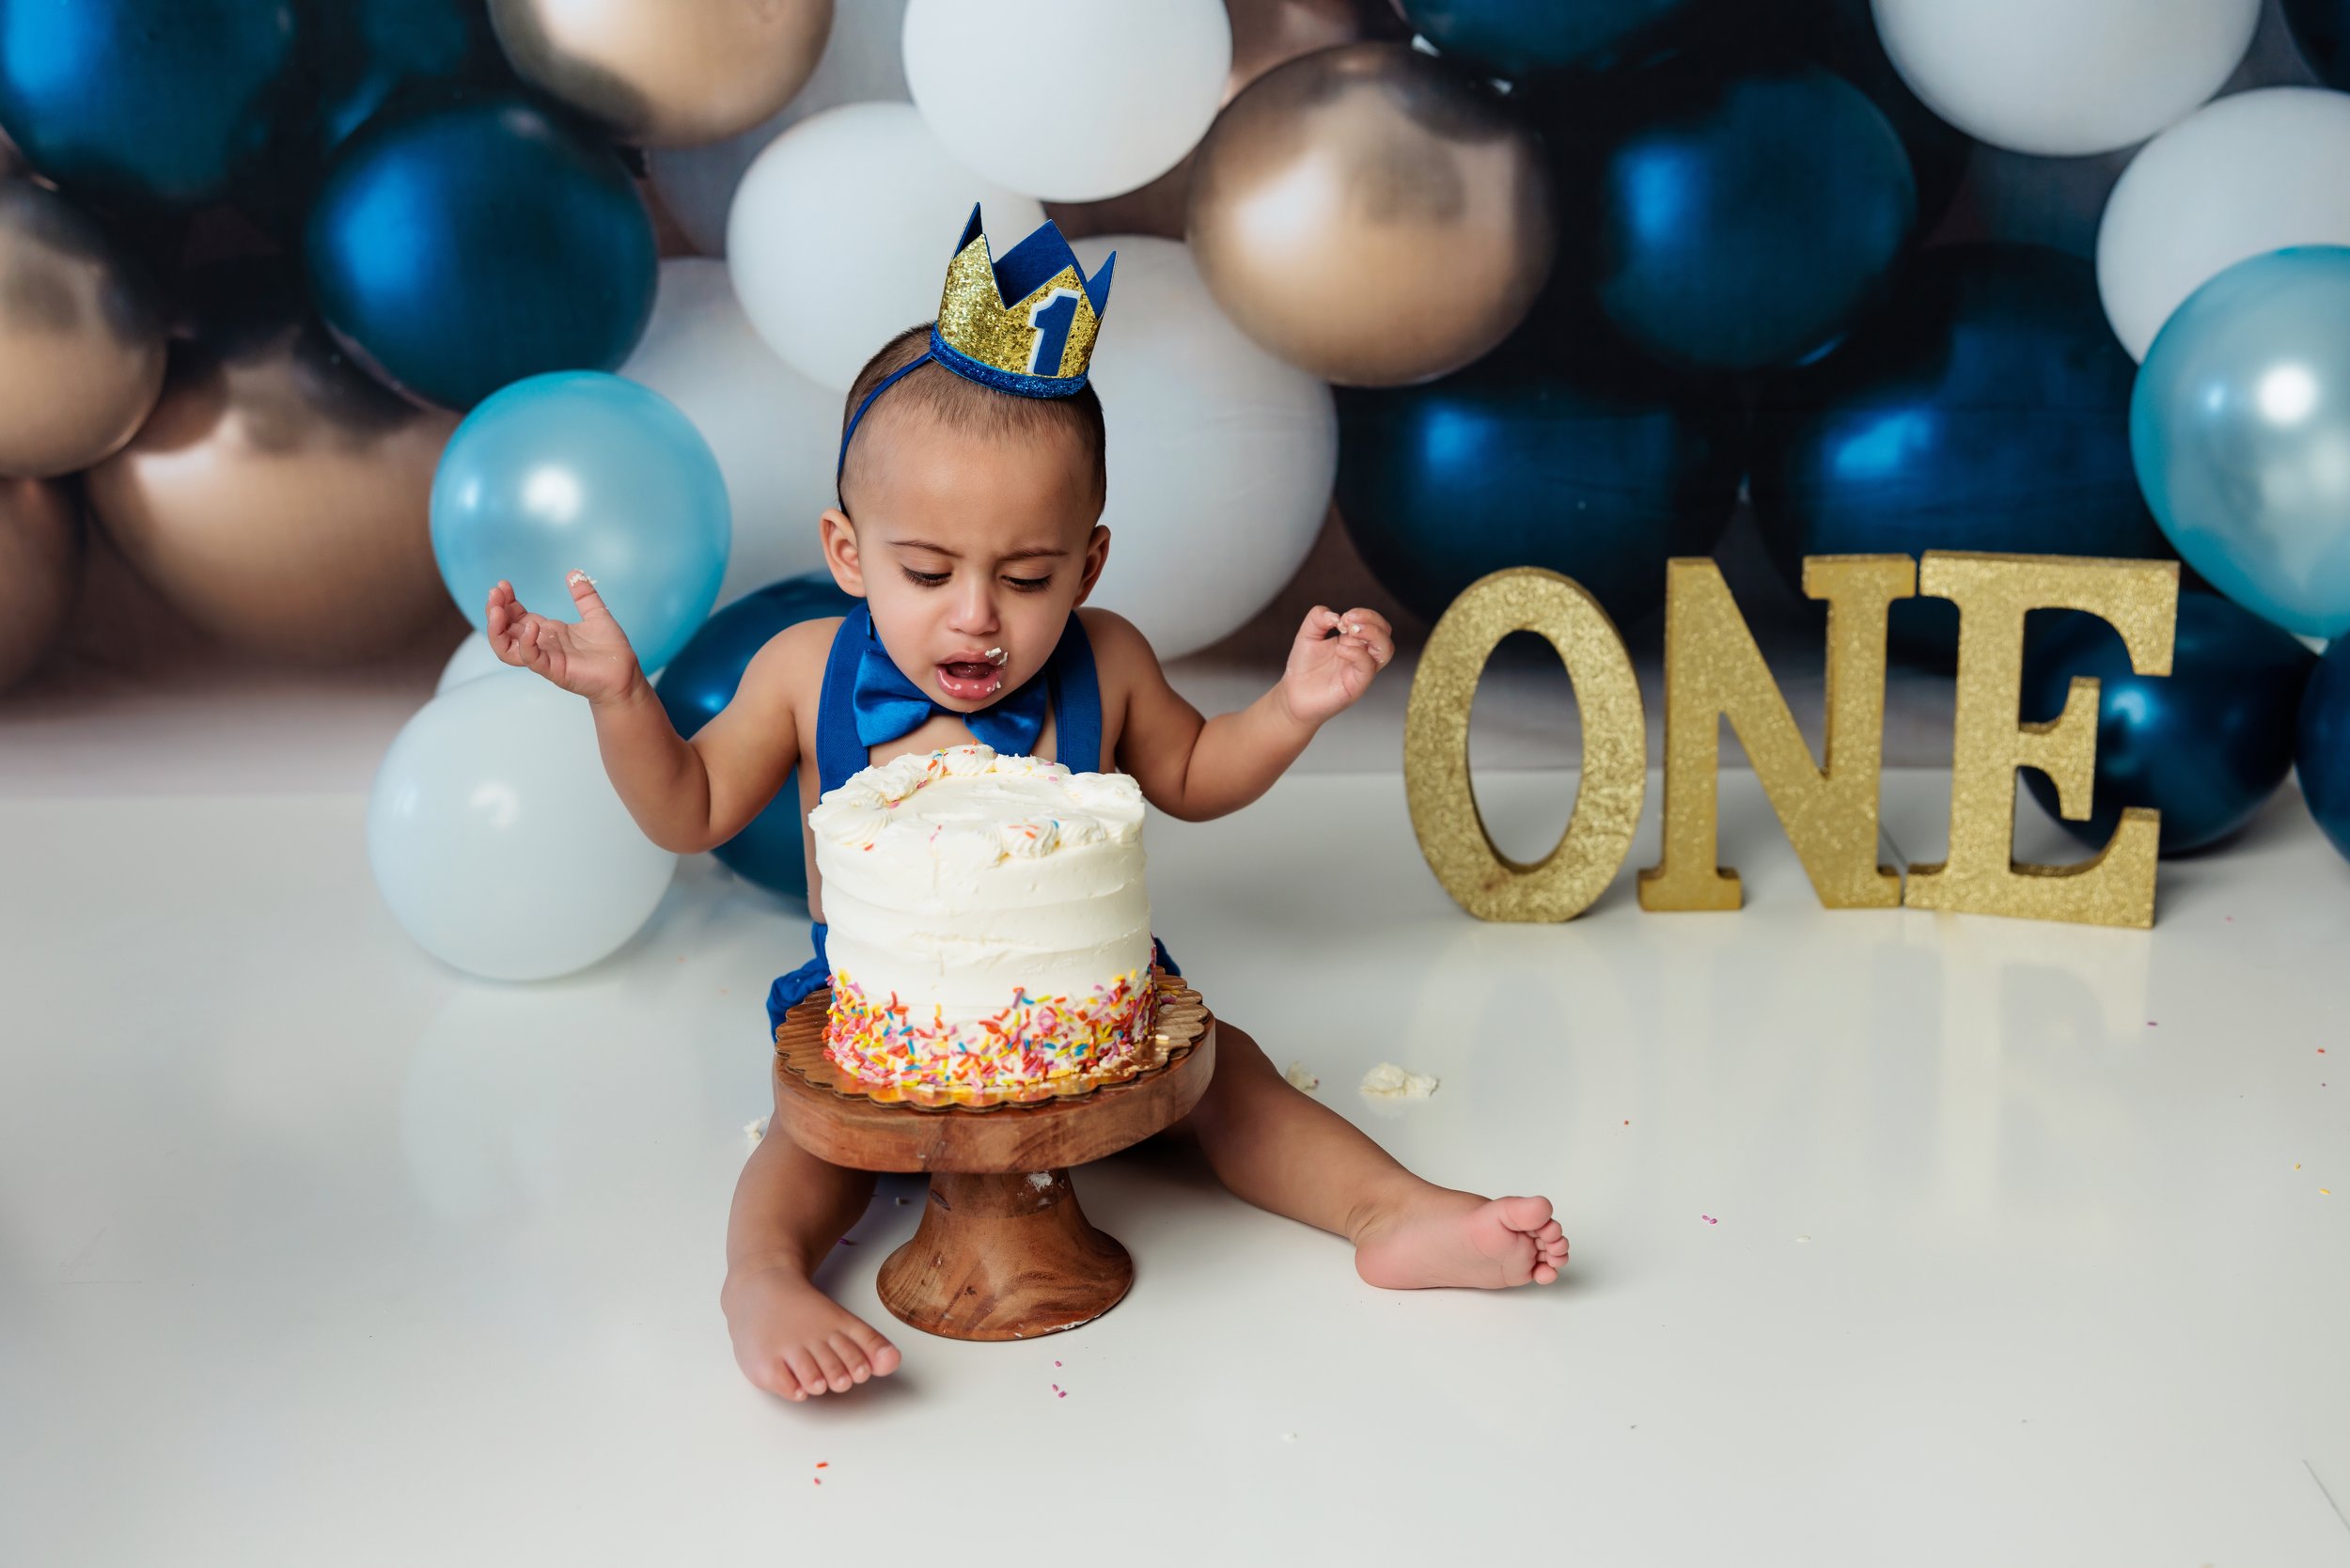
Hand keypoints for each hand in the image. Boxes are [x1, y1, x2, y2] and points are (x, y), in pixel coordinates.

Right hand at [485, 570, 641, 704]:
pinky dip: (526, 643)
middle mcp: (542, 644)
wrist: (626, 672)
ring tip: (497, 610)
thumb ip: (584, 595)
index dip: (506, 601)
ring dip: (497, 630)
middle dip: (495, 610)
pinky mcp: (554, 669)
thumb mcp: (596, 614)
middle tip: (495, 592)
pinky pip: (531, 658)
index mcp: (548, 631)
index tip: (503, 584)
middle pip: (505, 630)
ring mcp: (545, 658)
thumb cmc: (611, 649)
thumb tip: (573, 573)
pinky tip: (531, 626)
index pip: (516, 616)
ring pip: (507, 649)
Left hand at [1277, 605, 1393, 729]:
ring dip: (1372, 633)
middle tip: (1347, 620)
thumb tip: (1335, 614)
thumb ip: (1317, 618)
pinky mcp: (1357, 685)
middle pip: (1386, 632)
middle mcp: (1362, 654)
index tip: (1343, 617)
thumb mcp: (1307, 635)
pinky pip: (1368, 666)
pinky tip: (1339, 649)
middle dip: (1371, 620)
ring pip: (1386, 649)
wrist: (1294, 695)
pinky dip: (1356, 653)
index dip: (1364, 614)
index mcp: (1353, 641)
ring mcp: (1361, 670)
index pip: (1374, 622)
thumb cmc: (1303, 668)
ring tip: (1349, 630)